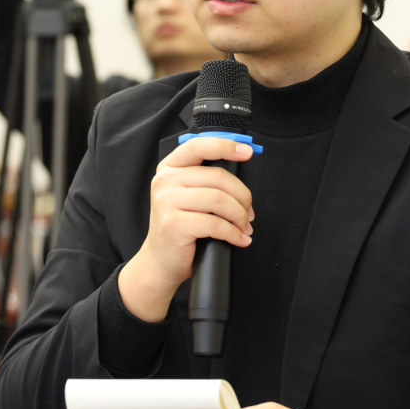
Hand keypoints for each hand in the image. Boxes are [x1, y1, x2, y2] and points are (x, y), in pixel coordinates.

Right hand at [118, 137, 253, 321]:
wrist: (160, 262)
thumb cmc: (181, 226)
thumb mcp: (189, 194)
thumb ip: (206, 177)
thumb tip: (240, 164)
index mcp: (170, 167)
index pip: (199, 146)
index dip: (226, 146)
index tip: (247, 152)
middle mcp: (165, 180)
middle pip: (218, 177)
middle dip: (242, 195)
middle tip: (249, 211)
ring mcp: (166, 201)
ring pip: (219, 200)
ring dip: (239, 215)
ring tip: (244, 226)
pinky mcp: (173, 224)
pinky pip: (215, 224)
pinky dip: (233, 233)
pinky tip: (238, 238)